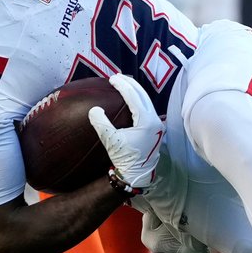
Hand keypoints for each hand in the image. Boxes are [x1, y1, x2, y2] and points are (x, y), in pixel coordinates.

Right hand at [88, 74, 164, 193]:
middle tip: (117, 77)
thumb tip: (94, 109)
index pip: (134, 97)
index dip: (123, 86)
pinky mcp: (155, 129)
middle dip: (130, 84)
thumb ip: (101, 124)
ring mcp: (157, 124)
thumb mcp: (111, 141)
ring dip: (135, 91)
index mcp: (147, 122)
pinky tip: (131, 98)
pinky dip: (138, 100)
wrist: (137, 175)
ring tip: (124, 84)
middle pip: (143, 95)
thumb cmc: (124, 158)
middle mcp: (155, 121)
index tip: (112, 79)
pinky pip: (147, 108)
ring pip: (146, 101)